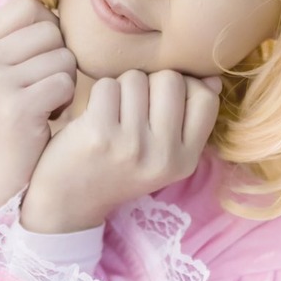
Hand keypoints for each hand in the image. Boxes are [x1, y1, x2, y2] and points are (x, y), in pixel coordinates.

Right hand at [0, 0, 76, 213]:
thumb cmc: (6, 114)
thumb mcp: (1, 65)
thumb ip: (14, 23)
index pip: (30, 7)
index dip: (45, 33)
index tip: (32, 64)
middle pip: (50, 30)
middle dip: (58, 58)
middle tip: (39, 88)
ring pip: (63, 56)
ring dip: (64, 81)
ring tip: (42, 102)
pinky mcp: (15, 107)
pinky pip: (64, 82)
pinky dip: (64, 101)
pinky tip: (46, 116)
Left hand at [20, 69, 221, 232]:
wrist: (68, 203)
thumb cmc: (116, 168)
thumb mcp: (161, 155)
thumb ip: (188, 119)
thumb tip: (213, 80)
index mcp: (185, 161)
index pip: (205, 99)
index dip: (184, 88)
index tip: (162, 101)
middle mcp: (163, 156)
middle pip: (171, 80)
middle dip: (149, 83)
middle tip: (131, 108)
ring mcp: (132, 146)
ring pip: (137, 78)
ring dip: (121, 87)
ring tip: (112, 113)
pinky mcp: (99, 135)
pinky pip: (108, 85)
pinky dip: (98, 93)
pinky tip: (93, 115)